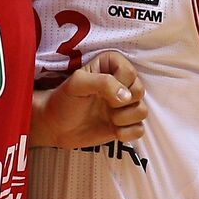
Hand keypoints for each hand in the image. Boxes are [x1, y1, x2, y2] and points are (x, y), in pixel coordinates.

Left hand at [30, 51, 145, 149]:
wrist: (56, 126)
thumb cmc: (64, 100)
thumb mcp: (77, 83)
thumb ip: (102, 83)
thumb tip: (126, 97)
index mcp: (111, 66)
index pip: (130, 72)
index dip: (117, 84)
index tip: (99, 92)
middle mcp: (121, 84)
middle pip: (140, 91)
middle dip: (121, 102)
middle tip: (103, 105)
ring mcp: (125, 105)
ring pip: (143, 111)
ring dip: (124, 118)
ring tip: (107, 118)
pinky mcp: (125, 124)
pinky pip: (140, 130)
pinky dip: (127, 133)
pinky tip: (113, 131)